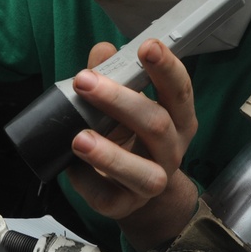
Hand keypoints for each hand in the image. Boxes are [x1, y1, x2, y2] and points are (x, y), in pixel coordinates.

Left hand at [65, 39, 198, 251]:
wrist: (133, 188)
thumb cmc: (129, 133)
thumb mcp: (123, 101)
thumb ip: (112, 73)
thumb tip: (103, 51)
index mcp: (177, 119)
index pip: (179, 91)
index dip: (166, 68)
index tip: (148, 47)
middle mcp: (171, 150)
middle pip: (157, 125)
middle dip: (120, 101)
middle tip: (85, 81)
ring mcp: (151, 181)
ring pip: (141, 172)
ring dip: (109, 154)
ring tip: (80, 138)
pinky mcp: (124, 205)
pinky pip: (108, 197)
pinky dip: (86, 181)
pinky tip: (71, 167)